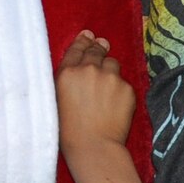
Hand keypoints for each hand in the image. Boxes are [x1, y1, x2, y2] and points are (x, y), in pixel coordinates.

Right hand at [55, 30, 134, 146]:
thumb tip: (79, 62)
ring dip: (109, 70)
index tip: (88, 36)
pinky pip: (124, 81)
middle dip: (97, 49)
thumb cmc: (69, 129)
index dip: (83, 41)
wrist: (93, 146)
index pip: (76, 48)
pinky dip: (120, 88)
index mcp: (67, 73)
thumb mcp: (56, 99)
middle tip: (100, 47)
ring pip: (112, 63)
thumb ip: (66, 78)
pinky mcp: (126, 88)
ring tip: (105, 86)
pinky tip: (114, 102)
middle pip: (96, 51)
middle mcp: (88, 70)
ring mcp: (110, 78)